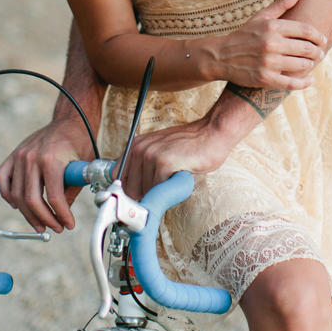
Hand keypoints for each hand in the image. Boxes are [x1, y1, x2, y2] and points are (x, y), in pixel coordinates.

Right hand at [0, 116, 94, 233]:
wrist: (70, 119)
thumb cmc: (80, 141)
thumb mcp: (83, 165)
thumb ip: (72, 190)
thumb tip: (62, 213)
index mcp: (52, 160)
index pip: (54, 197)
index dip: (61, 215)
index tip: (68, 225)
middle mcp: (33, 158)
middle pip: (32, 200)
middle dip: (44, 219)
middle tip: (54, 228)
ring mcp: (21, 155)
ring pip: (17, 194)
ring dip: (27, 214)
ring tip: (40, 224)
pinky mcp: (14, 154)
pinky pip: (2, 178)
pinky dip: (7, 195)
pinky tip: (17, 205)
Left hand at [119, 115, 234, 199]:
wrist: (212, 134)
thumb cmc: (190, 145)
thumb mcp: (160, 150)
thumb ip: (143, 166)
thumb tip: (130, 190)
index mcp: (136, 145)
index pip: (119, 179)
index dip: (131, 191)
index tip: (142, 196)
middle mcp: (139, 149)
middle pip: (131, 190)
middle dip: (148, 193)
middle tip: (165, 184)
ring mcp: (150, 155)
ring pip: (146, 192)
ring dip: (162, 190)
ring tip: (174, 176)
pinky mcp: (164, 163)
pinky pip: (160, 190)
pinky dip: (171, 189)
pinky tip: (180, 176)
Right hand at [206, 0, 325, 89]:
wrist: (221, 56)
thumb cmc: (245, 34)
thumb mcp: (261, 16)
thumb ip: (282, 4)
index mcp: (272, 27)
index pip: (305, 30)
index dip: (318, 36)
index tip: (322, 40)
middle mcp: (271, 44)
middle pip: (306, 48)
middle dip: (318, 51)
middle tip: (320, 53)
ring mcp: (268, 62)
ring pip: (301, 65)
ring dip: (311, 65)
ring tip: (312, 63)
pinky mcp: (265, 79)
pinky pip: (291, 83)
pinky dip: (304, 83)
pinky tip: (310, 80)